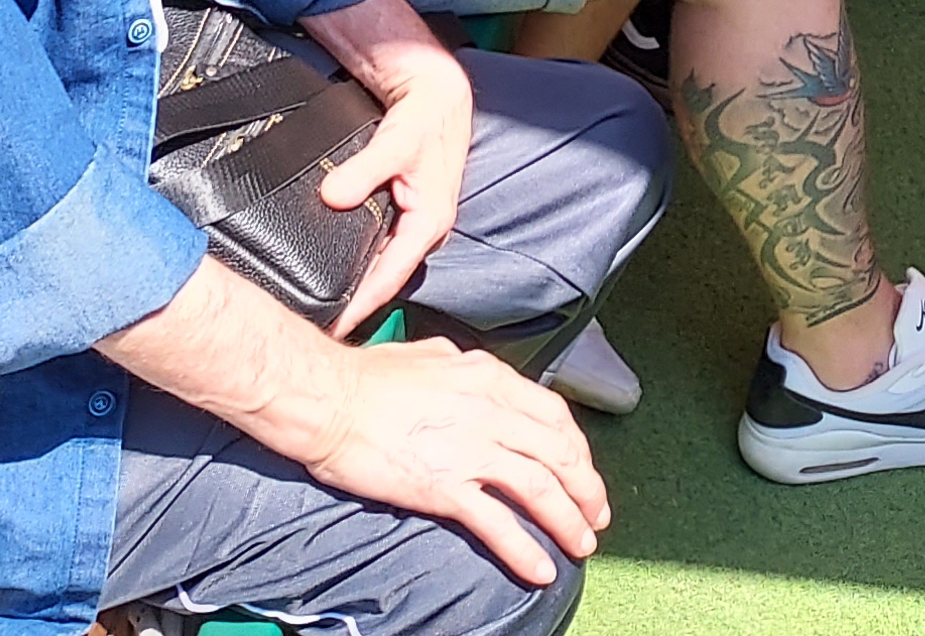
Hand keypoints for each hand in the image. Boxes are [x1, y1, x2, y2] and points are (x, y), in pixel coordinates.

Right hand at [283, 334, 606, 585]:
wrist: (328, 399)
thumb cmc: (367, 377)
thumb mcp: (431, 355)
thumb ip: (462, 368)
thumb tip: (472, 372)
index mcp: (489, 378)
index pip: (553, 415)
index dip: (576, 448)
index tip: (584, 470)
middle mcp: (491, 411)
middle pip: (559, 453)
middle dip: (586, 488)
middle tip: (596, 515)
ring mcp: (471, 450)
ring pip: (540, 489)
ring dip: (567, 521)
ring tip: (581, 545)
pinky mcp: (445, 487)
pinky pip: (497, 524)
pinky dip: (524, 550)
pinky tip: (539, 569)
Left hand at [301, 0, 473, 325]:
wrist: (434, 85)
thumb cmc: (429, 112)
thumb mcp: (398, 140)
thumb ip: (365, 170)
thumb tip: (333, 196)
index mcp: (430, 222)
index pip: (390, 278)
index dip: (360, 306)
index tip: (332, 328)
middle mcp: (421, 227)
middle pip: (382, 276)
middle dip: (353, 301)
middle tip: (316, 322)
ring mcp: (408, 218)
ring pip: (377, 260)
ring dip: (352, 279)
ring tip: (319, 303)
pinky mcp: (397, 206)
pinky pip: (373, 241)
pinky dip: (353, 254)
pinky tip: (330, 263)